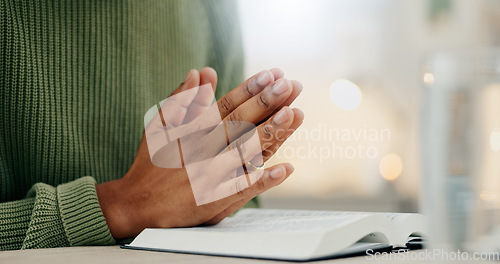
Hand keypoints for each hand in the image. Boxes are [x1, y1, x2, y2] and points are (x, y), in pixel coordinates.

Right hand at [96, 67, 303, 238]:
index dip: (250, 89)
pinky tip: (286, 169)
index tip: (272, 74)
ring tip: (295, 114)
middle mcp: (203, 150)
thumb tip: (200, 72)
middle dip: (267, 102)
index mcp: (192, 131)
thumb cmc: (150, 163)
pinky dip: (264, 180)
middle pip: (240, 122)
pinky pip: (243, 189)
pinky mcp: (214, 200)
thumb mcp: (159, 125)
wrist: (135, 204)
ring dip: (271, 133)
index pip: (226, 104)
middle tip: (291, 85)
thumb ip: (182, 99)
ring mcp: (209, 175)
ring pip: (246, 151)